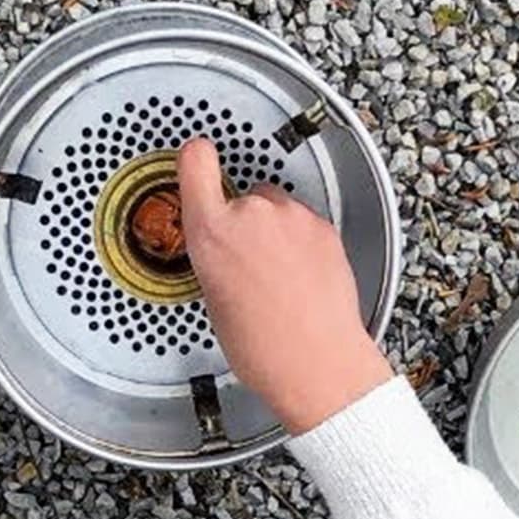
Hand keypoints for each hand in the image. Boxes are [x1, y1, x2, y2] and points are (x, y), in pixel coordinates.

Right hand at [179, 135, 393, 433]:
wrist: (317, 364)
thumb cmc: (265, 347)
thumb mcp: (214, 300)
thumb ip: (215, 256)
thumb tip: (223, 248)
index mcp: (212, 232)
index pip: (196, 160)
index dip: (195, 157)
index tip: (196, 155)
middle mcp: (253, 214)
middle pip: (241, 196)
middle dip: (243, 221)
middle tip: (247, 265)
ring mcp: (292, 218)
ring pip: (276, 210)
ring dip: (274, 232)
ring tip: (277, 277)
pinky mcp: (323, 227)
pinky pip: (303, 224)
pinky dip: (300, 243)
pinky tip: (300, 277)